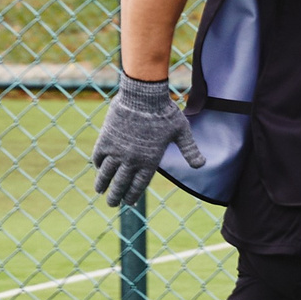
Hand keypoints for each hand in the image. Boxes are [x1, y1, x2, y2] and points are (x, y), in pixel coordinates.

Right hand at [90, 74, 202, 204]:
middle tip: (113, 204)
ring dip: (102, 184)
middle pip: (120, 184)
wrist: (144, 95)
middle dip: (116, 197)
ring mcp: (117, 150)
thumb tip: (202, 165)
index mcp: (150, 161)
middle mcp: (132, 160)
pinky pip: (98, 157)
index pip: (138, 186)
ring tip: (100, 191)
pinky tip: (98, 168)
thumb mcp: (182, 132)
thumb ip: (190, 150)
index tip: (129, 202)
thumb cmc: (165, 112)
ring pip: (106, 174)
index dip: (132, 196)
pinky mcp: (106, 139)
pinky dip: (98, 164)